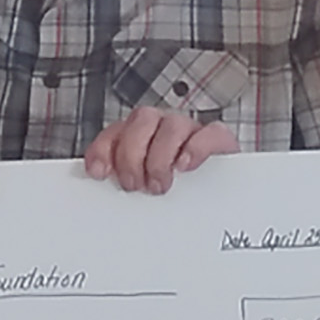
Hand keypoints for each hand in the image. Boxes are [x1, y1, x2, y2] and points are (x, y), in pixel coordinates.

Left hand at [84, 107, 238, 193]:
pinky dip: (195, 148)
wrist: (220, 200)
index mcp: (140, 137)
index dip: (103, 148)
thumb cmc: (176, 197)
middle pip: (142, 119)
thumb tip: (102, 197)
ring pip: (172, 123)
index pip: (116, 131)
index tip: (99, 172)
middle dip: (132, 154)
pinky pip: (210, 132)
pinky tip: (185, 166)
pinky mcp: (219, 141)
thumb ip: (126, 186)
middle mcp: (163, 128)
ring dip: (160, 156)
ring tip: (159, 183)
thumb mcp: (142, 191)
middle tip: (134, 184)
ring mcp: (191, 131)